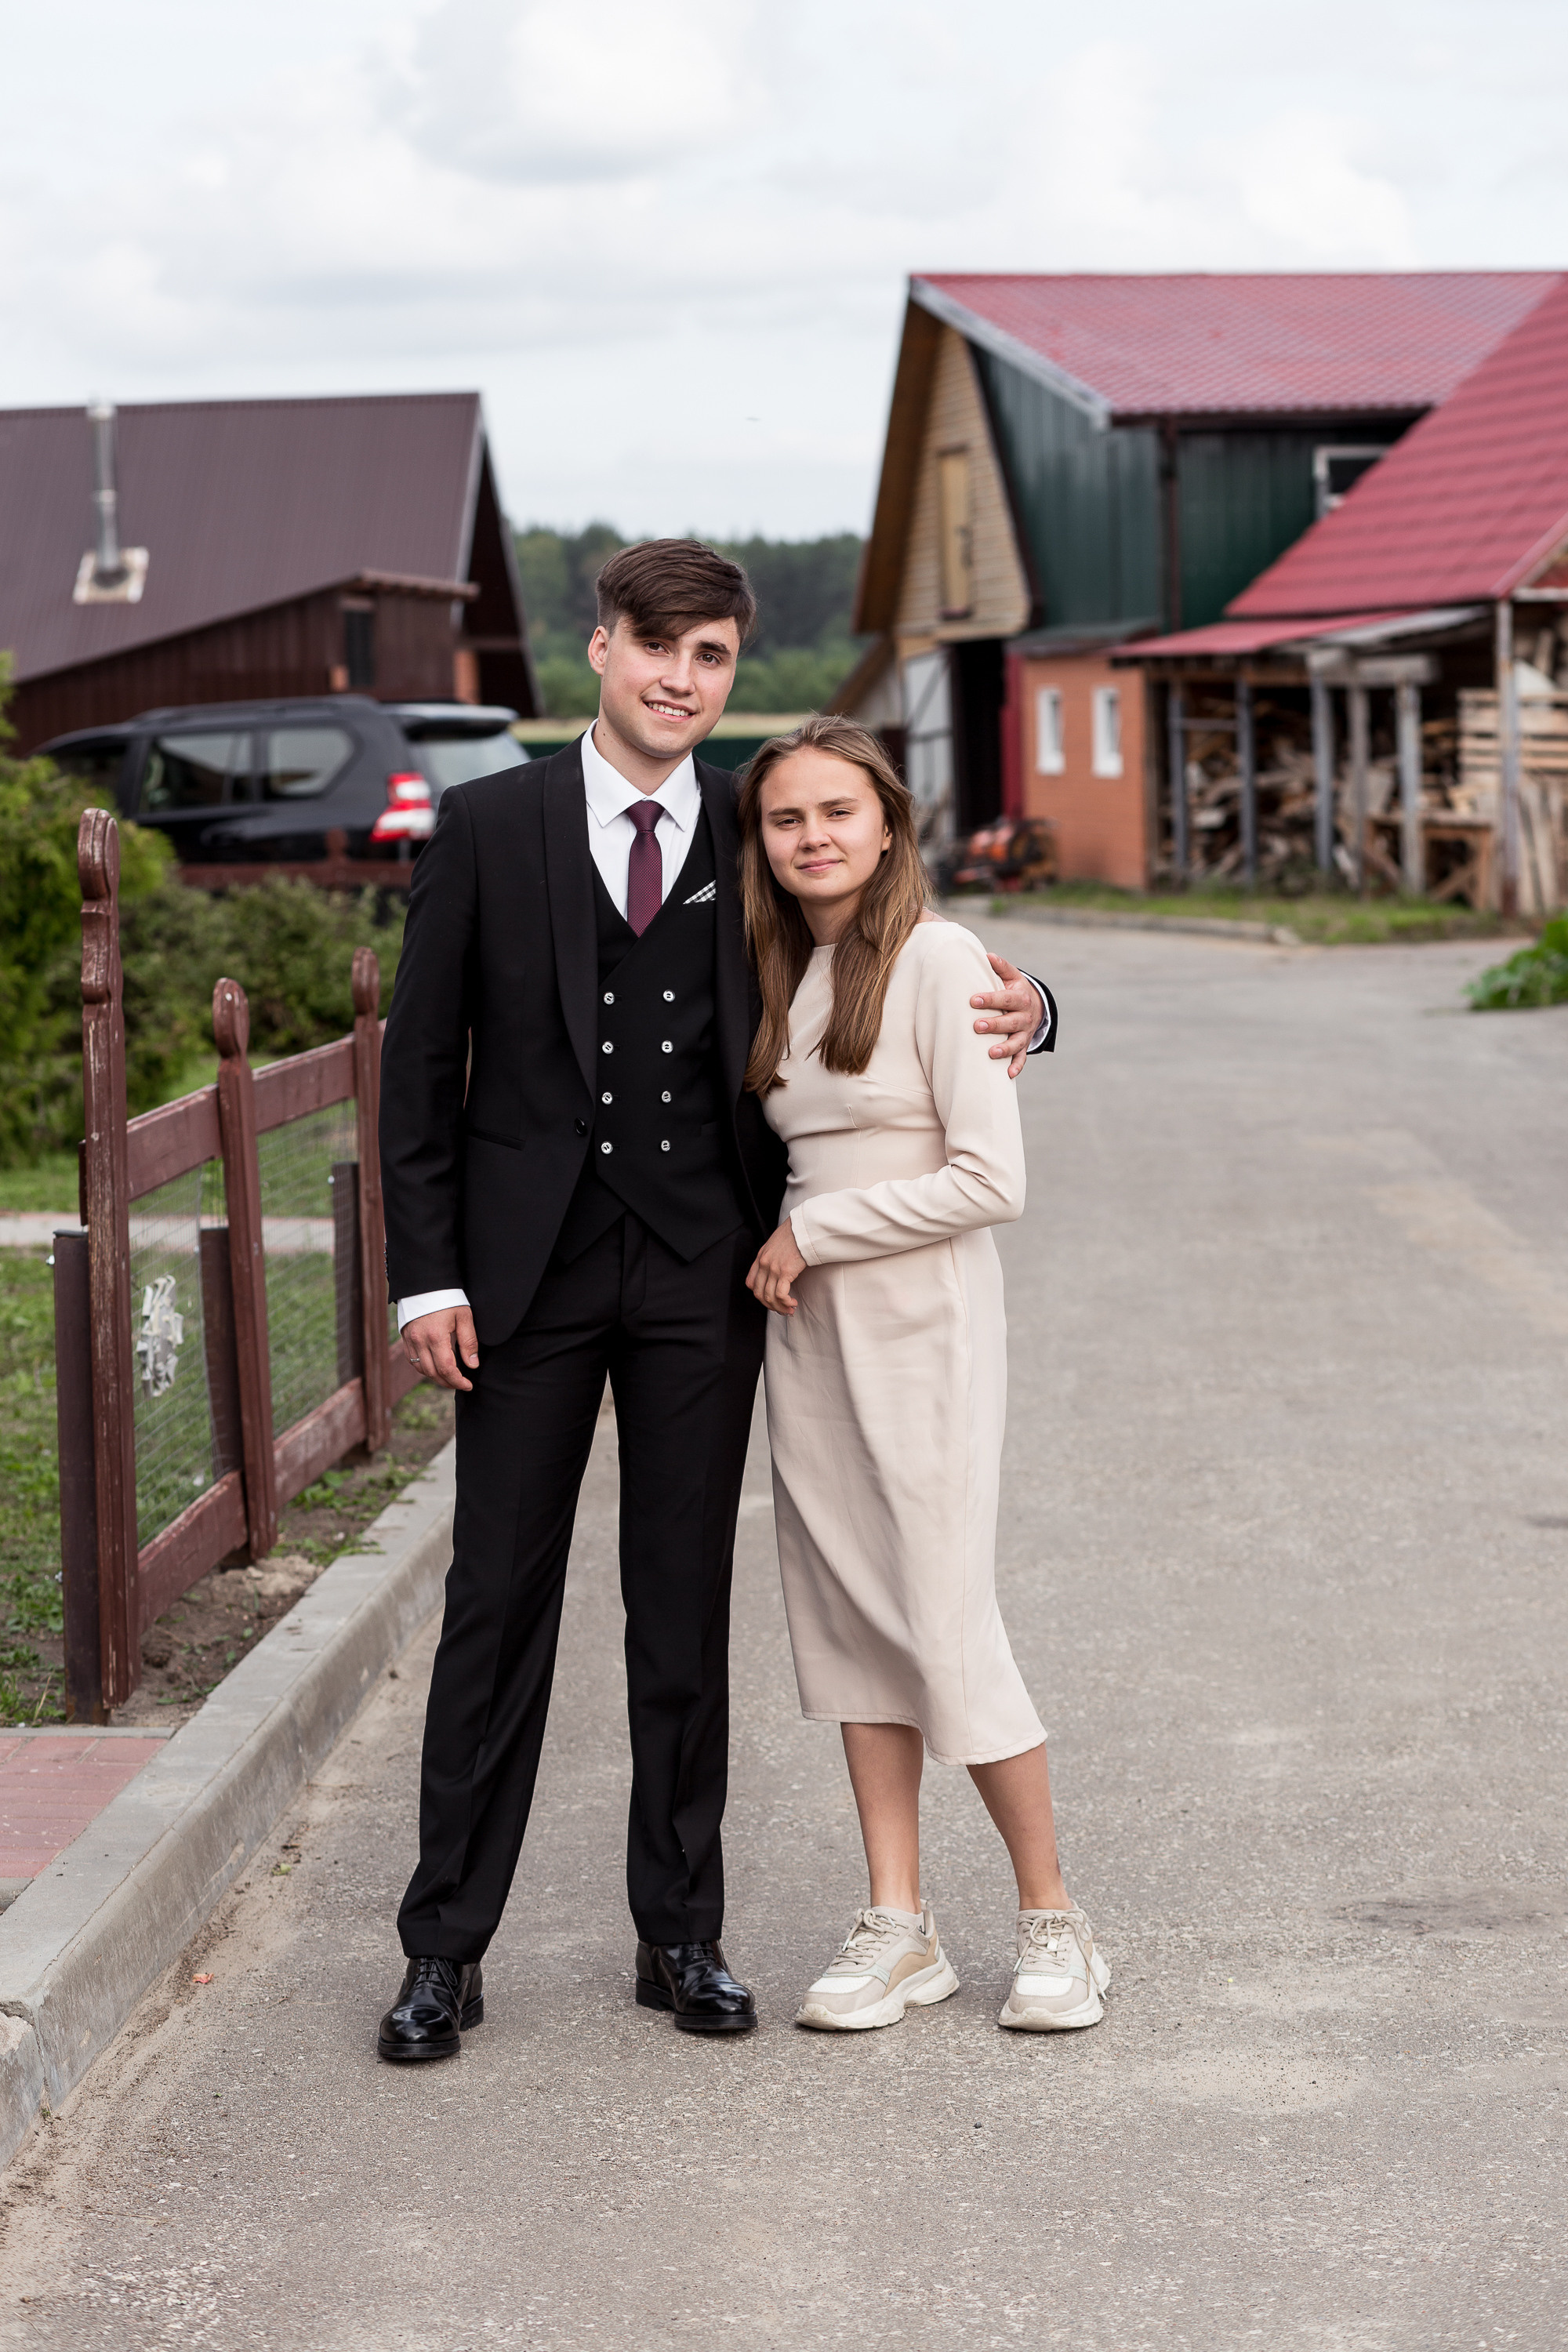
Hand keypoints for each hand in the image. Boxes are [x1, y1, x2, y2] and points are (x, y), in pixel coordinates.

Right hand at [402, 1304, 479, 1390]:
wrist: (426, 1283)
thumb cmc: (448, 1297)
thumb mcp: (464, 1316)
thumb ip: (469, 1342)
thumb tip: (472, 1365)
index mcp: (436, 1336)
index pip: (447, 1369)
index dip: (458, 1381)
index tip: (468, 1385)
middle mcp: (419, 1341)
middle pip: (433, 1373)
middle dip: (448, 1382)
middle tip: (461, 1384)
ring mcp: (410, 1340)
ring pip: (421, 1369)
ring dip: (436, 1377)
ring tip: (450, 1377)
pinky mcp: (405, 1337)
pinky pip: (413, 1360)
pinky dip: (424, 1368)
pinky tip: (435, 1367)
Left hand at [746, 1219, 806, 1315]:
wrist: (804, 1227)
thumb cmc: (795, 1234)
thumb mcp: (776, 1244)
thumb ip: (773, 1256)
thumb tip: (779, 1268)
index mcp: (760, 1257)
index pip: (750, 1283)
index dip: (759, 1295)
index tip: (770, 1299)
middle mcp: (763, 1264)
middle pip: (758, 1293)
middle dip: (770, 1305)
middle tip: (781, 1308)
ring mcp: (773, 1268)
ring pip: (769, 1297)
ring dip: (779, 1307)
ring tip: (790, 1308)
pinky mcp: (785, 1272)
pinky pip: (780, 1295)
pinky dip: (786, 1302)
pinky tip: (793, 1302)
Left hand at [971, 954, 1045, 1078]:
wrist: (1034, 1006)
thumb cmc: (1014, 990)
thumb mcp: (1011, 977)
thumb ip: (1000, 967)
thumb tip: (987, 955)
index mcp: (1021, 997)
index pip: (1006, 998)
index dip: (990, 999)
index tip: (973, 1000)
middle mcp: (1025, 1016)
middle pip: (1011, 1021)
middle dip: (995, 1025)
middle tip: (977, 1026)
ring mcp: (1025, 1032)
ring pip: (1017, 1042)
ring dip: (1005, 1048)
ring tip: (991, 1053)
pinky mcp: (1024, 1045)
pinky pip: (1021, 1057)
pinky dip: (1016, 1066)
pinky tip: (1008, 1074)